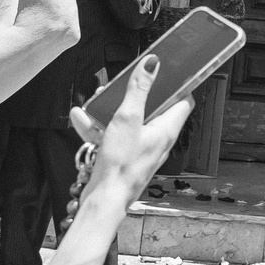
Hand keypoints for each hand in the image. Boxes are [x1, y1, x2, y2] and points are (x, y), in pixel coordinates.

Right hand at [80, 57, 193, 205]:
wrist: (103, 201)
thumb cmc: (121, 165)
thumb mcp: (128, 118)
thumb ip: (139, 88)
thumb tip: (152, 63)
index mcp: (167, 129)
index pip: (183, 100)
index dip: (177, 83)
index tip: (167, 70)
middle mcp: (158, 139)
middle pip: (154, 107)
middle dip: (136, 93)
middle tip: (123, 83)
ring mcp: (141, 148)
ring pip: (130, 120)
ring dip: (112, 108)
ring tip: (98, 99)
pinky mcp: (124, 157)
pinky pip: (114, 135)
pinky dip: (99, 126)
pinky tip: (81, 119)